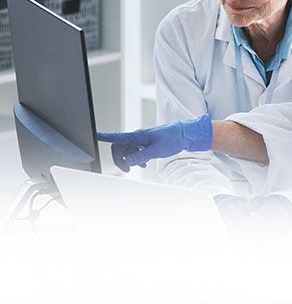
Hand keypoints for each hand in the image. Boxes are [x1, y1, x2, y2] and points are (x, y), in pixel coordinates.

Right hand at [97, 114, 211, 171]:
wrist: (185, 134)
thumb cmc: (172, 139)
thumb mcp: (156, 150)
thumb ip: (140, 157)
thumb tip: (127, 162)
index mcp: (138, 136)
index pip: (117, 137)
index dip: (104, 137)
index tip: (94, 135)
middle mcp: (138, 137)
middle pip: (120, 148)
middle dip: (121, 159)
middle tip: (128, 169)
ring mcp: (142, 140)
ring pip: (128, 151)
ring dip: (131, 160)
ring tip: (142, 165)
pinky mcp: (147, 144)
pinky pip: (136, 151)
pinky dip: (137, 158)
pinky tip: (145, 163)